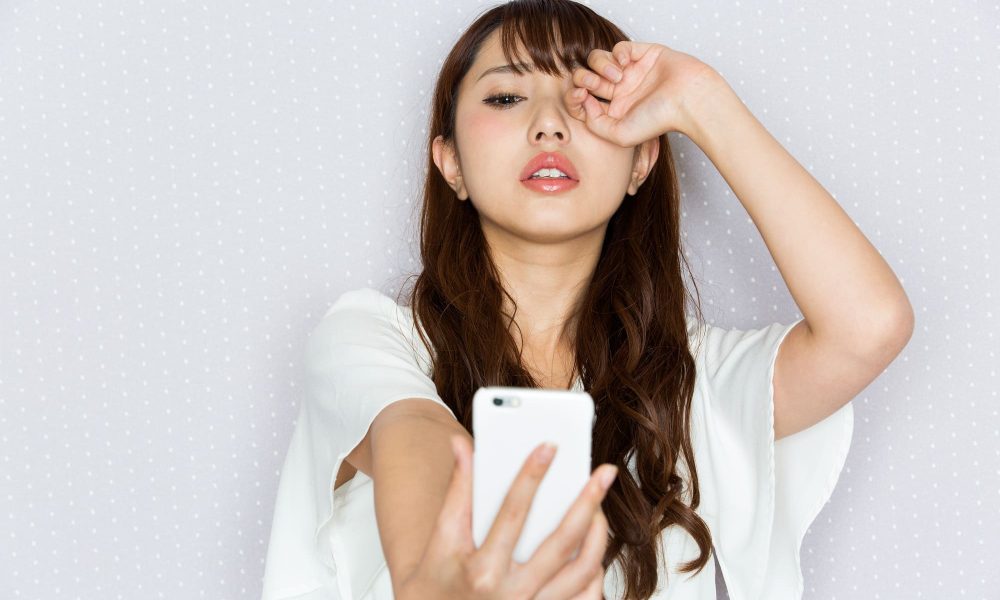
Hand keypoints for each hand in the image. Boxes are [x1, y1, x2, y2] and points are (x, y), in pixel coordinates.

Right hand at [394, 435, 617, 599]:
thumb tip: (462, 444)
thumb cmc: (436, 585)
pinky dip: (595, 571)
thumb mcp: (440, 541)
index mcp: (481, 570)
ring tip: (598, 508)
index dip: (530, 476)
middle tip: (604, 473)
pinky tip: (593, 546)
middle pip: (561, 542)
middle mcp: (511, 594)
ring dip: (597, 535)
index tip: (549, 446)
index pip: (512, 513)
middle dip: (587, 502)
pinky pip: (585, 597)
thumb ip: (458, 491)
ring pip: (582, 571)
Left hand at [565, 40, 726, 145]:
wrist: (688, 100)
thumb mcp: (619, 135)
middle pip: (586, 78)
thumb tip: (584, 101)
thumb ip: (594, 124)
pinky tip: (625, 66)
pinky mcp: (642, 54)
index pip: (583, 100)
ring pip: (598, 59)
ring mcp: (630, 71)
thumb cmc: (659, 120)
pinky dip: (616, 54)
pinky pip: (618, 48)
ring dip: (600, 66)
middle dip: (584, 79)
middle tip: (594, 85)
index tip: (581, 97)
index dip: (574, 97)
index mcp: (614, 110)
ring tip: (617, 76)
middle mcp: (620, 91)